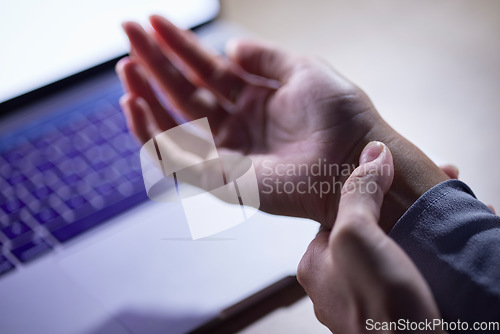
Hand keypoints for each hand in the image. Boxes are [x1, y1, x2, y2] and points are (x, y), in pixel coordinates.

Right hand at [116, 15, 385, 224]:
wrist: (355, 156)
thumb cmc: (340, 115)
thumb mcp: (303, 70)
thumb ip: (265, 58)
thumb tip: (230, 47)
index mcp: (254, 101)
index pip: (206, 71)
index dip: (180, 46)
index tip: (154, 21)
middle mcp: (237, 126)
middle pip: (185, 92)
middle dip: (155, 64)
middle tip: (128, 33)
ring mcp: (227, 152)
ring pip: (174, 123)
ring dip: (147, 95)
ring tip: (127, 66)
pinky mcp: (221, 179)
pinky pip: (176, 158)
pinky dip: (152, 133)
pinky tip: (136, 104)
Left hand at [297, 141, 443, 332]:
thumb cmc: (379, 310)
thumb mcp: (357, 238)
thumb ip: (358, 194)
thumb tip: (371, 154)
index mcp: (316, 263)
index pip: (341, 214)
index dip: (373, 189)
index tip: (402, 175)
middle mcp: (337, 282)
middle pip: (371, 229)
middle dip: (403, 207)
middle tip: (436, 190)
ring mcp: (365, 298)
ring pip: (393, 248)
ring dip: (421, 227)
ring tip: (450, 211)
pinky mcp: (394, 309)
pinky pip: (410, 270)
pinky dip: (431, 253)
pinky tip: (453, 240)